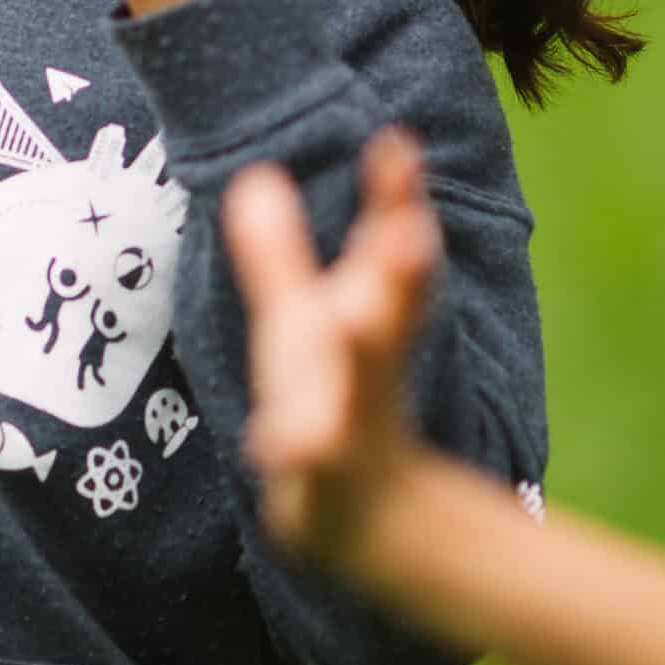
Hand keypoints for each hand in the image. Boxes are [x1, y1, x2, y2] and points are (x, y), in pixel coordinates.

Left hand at [225, 131, 438, 568]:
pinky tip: (273, 444)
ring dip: (359, 349)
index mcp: (367, 319)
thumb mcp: (302, 323)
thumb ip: (279, 256)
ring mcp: (353, 421)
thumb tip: (257, 175)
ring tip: (348, 314)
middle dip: (399, 270)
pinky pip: (309, 463)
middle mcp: (369, 364)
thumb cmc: (331, 405)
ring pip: (361, 385)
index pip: (393, 252)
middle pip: (392, 311)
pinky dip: (295, 451)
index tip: (396, 143)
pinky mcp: (324, 475)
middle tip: (408, 230)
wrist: (357, 521)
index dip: (395, 200)